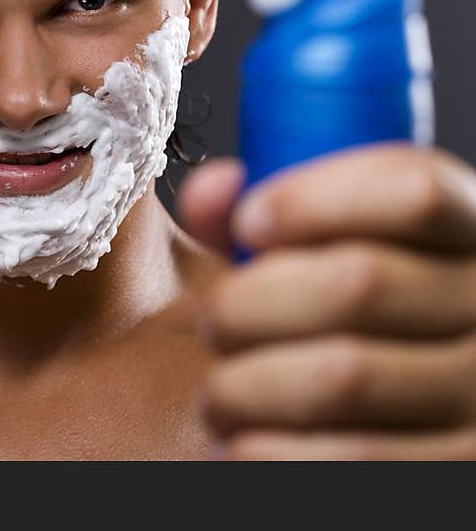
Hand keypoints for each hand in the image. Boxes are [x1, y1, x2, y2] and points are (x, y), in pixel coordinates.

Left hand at [179, 145, 475, 459]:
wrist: (381, 423)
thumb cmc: (329, 322)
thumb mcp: (313, 253)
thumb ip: (263, 216)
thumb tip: (212, 190)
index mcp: (464, 235)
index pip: (415, 191)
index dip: (314, 200)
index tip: (247, 223)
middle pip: (359, 284)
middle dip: (249, 302)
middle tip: (213, 323)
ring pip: (343, 378)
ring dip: (247, 385)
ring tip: (221, 392)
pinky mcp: (456, 473)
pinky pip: (346, 463)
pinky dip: (266, 449)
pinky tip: (245, 438)